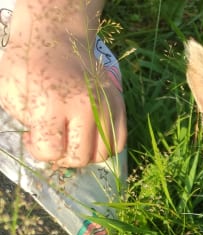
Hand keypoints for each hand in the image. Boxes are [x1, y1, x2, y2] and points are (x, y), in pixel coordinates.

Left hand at [0, 4, 125, 166]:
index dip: (38, 150)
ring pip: (102, 154)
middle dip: (62, 156)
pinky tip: (88, 136)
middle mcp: (85, 107)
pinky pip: (119, 142)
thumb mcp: (11, 93)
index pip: (51, 151)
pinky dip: (104, 146)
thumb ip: (27, 125)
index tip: (32, 136)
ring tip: (72, 140)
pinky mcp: (119, 104)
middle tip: (53, 141)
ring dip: (85, 154)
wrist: (56, 37)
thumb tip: (46, 148)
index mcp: (52, 103)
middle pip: (79, 157)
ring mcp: (106, 106)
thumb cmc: (27, 66)